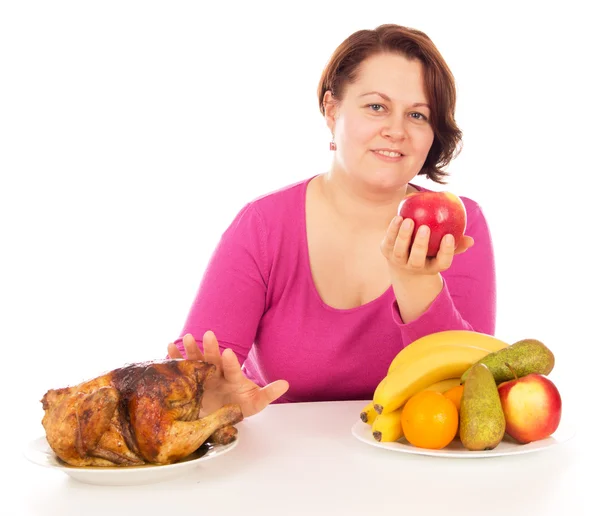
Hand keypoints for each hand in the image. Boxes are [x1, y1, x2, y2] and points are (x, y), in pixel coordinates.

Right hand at [167, 331, 288, 417]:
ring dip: (192, 350)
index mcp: (232, 377)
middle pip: (214, 359)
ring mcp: (203, 376)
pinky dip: (176, 358)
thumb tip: (286, 384)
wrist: (224, 412)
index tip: (229, 352)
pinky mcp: (191, 381)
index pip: (232, 368)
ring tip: (188, 337)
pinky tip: (169, 347)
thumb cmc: (241, 405)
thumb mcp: (256, 402)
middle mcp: (217, 373)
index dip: (231, 361)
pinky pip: (183, 367)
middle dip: (211, 348)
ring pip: (198, 360)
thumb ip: (269, 393)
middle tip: (210, 334)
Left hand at [381, 216, 473, 276]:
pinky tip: (398, 217)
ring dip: (403, 236)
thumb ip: (456, 242)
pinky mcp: (386, 252)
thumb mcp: (443, 248)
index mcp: (431, 267)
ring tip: (408, 220)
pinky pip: (389, 241)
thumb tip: (470, 240)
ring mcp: (398, 261)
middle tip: (425, 227)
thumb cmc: (431, 250)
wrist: (403, 261)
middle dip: (420, 245)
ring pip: (400, 252)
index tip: (449, 236)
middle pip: (417, 260)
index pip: (442, 263)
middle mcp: (414, 267)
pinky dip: (393, 230)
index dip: (446, 251)